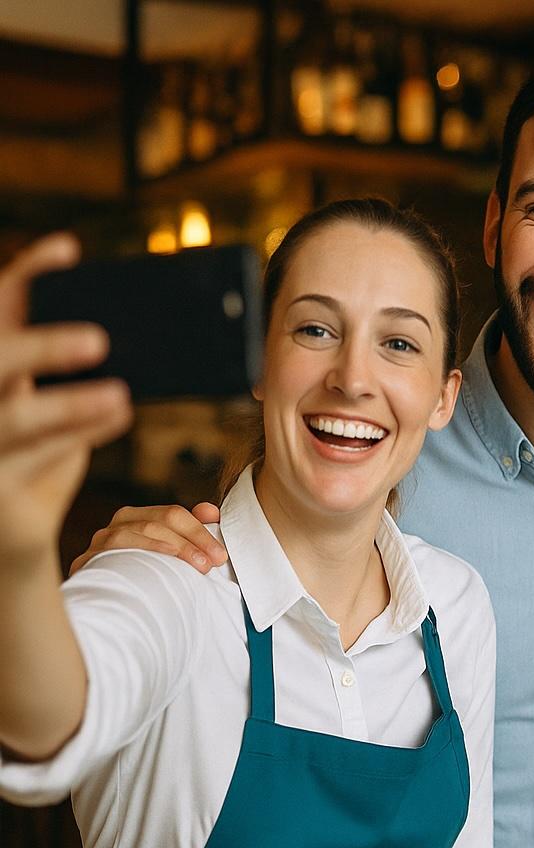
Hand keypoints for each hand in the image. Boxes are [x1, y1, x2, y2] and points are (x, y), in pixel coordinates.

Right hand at [0, 234, 131, 564]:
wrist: (15, 529)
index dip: (27, 275)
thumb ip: (72, 372)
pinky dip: (82, 433)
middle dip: (42, 346)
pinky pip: (39, 456)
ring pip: (16, 416)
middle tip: (99, 340)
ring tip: (120, 394)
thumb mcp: (51, 407)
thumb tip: (135, 334)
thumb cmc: (38, 454)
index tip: (69, 249)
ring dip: (70, 402)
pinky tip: (119, 415)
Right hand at [70, 501, 225, 575]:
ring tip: (198, 566)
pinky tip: (160, 562)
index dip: (200, 531)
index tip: (220, 555)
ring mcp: (100, 542)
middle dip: (192, 540)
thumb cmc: (145, 580)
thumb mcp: (170, 556)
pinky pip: (115, 548)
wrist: (108, 612)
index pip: (173, 514)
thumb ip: (190, 531)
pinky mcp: (87, 561)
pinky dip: (142, 550)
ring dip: (174, 547)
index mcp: (138, 518)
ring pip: (138, 531)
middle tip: (213, 563)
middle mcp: (117, 525)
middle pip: (160, 520)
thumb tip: (210, 510)